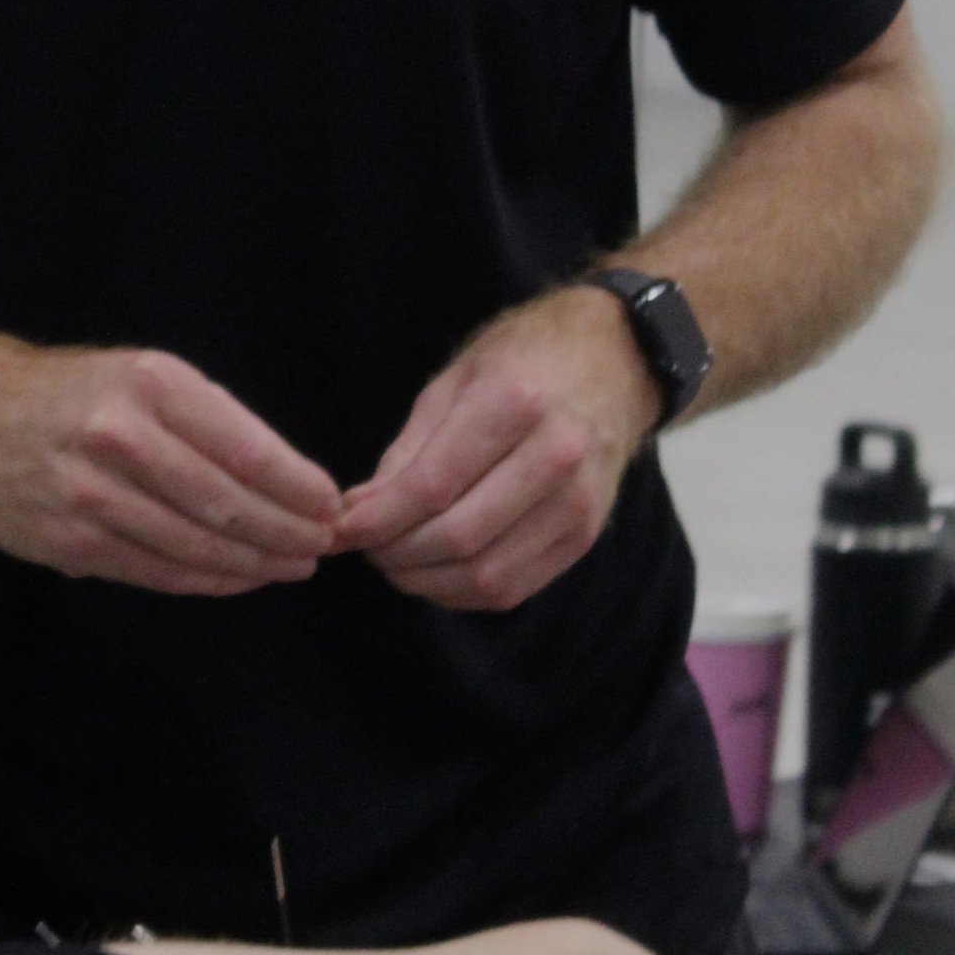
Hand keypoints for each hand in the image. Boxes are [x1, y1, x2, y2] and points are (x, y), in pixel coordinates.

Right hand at [0, 339, 342, 597]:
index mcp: (150, 384)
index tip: (330, 506)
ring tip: (289, 567)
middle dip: (285, 532)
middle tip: (321, 547)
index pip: (245, 447)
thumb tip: (290, 482)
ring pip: (193, 543)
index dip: (296, 487)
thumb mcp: (141, 375)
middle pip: (225, 502)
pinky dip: (205, 580)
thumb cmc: (73, 394)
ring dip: (252, 564)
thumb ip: (208, 422)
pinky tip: (236, 579)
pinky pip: (153, 570)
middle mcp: (119, 435)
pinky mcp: (67, 541)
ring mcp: (89, 493)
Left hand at [332, 286, 659, 613]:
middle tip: (364, 546)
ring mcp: (578, 502)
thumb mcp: (454, 382)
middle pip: (458, 536)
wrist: (614, 364)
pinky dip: (462, 592)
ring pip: (486, 574)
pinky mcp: (585, 535)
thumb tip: (359, 510)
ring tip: (395, 560)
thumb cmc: (524, 362)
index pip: (432, 486)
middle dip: (395, 553)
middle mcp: (555, 455)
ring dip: (425, 581)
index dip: (377, 519)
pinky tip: (436, 571)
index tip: (339, 529)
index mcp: (515, 403)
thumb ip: (407, 451)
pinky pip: (514, 588)